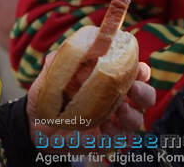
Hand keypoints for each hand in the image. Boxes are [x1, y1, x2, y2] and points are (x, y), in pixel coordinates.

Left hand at [26, 51, 154, 146]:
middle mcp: (118, 100)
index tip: (137, 68)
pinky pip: (121, 139)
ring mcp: (114, 122)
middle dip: (144, 92)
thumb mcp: (54, 72)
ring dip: (131, 114)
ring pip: (137, 119)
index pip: (137, 73)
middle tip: (132, 89)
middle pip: (146, 96)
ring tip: (117, 110)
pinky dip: (116, 132)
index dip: (142, 70)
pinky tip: (103, 127)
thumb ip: (67, 57)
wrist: (37, 123)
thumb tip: (80, 43)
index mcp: (111, 79)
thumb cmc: (51, 94)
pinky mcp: (107, 140)